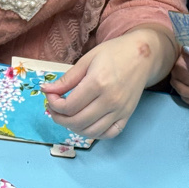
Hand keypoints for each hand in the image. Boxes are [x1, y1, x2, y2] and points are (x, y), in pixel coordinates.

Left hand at [41, 31, 166, 138]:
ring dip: (73, 128)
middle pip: (77, 122)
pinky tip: (86, 123)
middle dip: (59, 118)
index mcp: (98, 83)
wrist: (142, 55)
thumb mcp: (86, 60)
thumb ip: (67, 79)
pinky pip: (108, 134)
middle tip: (54, 108)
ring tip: (67, 116)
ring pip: (91, 132)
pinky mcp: (127, 116)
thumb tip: (46, 90)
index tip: (50, 95)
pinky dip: (94, 134)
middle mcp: (110, 100)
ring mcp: (120, 111)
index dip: (54, 104)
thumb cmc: (113, 53)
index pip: (69, 106)